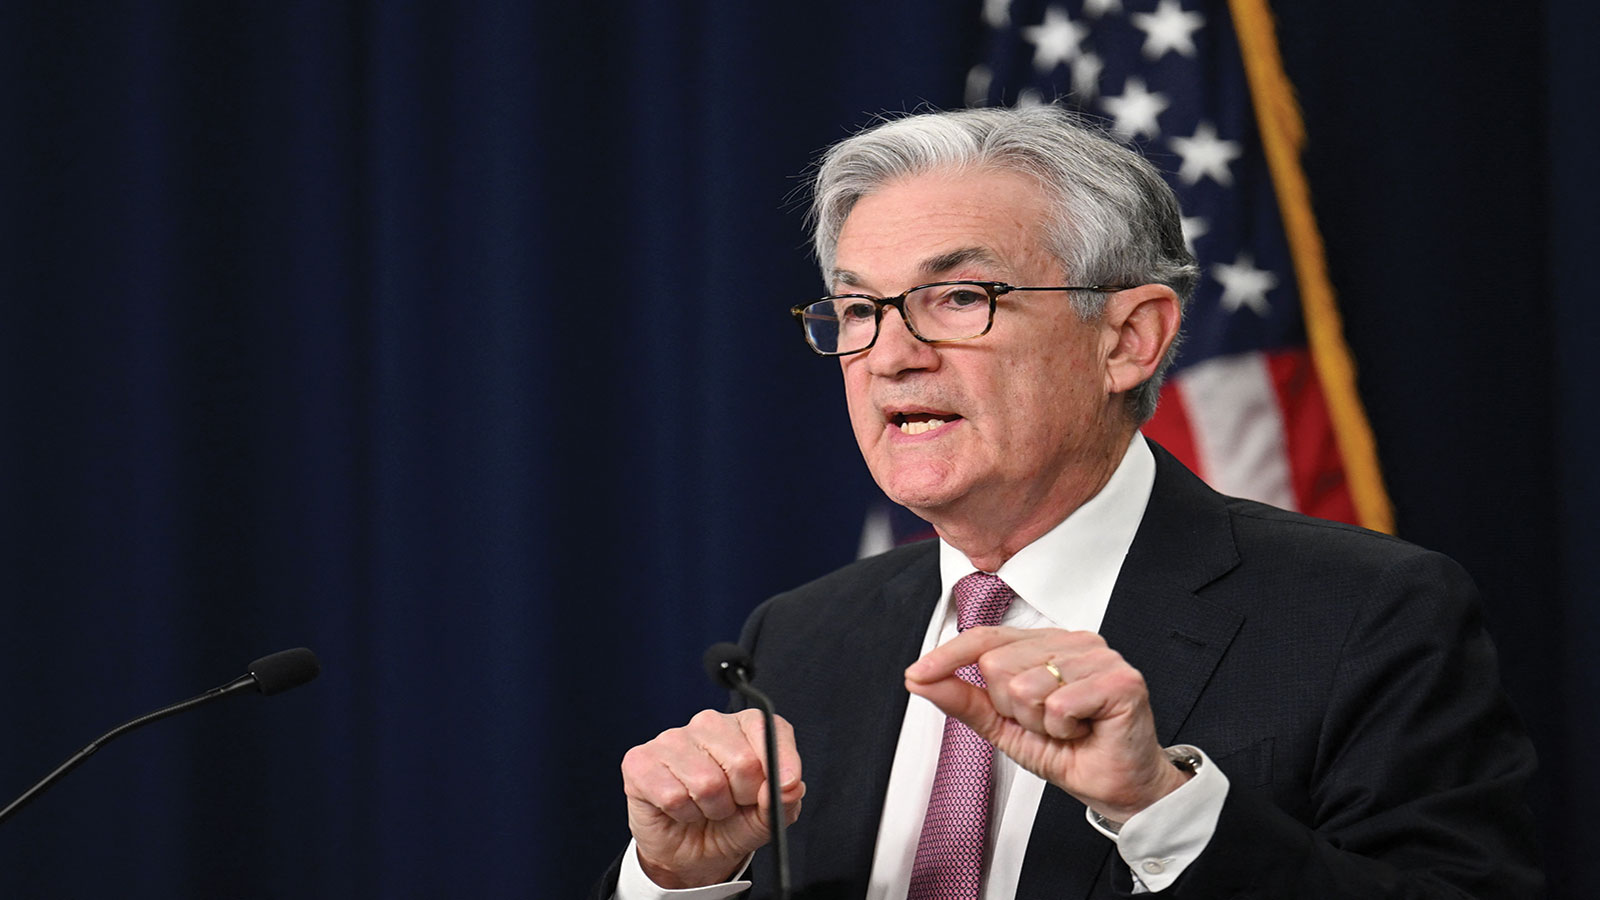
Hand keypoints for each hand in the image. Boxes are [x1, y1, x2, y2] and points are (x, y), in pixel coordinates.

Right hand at [620, 708, 804, 887]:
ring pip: (706, 783)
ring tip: (706, 808)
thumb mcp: (768, 817)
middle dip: (742, 797)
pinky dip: (682, 814)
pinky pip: (673, 795)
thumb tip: (791, 784)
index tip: (784, 787)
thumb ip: (785, 799)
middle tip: (732, 803)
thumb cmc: (730, 824)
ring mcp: (672, 739)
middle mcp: (709, 724)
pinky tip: (680, 809)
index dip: (782, 764)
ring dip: (711, 809)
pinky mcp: (640, 760)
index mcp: (744, 726)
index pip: (770, 729)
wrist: (692, 853)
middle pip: (742, 761)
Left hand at [904, 626, 1188, 822]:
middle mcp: (1072, 641)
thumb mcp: (1005, 726)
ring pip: (1025, 686)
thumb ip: (965, 700)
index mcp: (1046, 643)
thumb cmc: (1070, 751)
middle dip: (1012, 709)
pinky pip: (1058, 705)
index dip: (948, 656)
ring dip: (1039, 723)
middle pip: (998, 664)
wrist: (1119, 787)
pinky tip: (1084, 731)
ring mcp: (1098, 656)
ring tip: (1066, 730)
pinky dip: (1063, 730)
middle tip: (1046, 725)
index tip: (915, 674)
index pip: (986, 637)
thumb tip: (919, 678)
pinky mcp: (1119, 679)